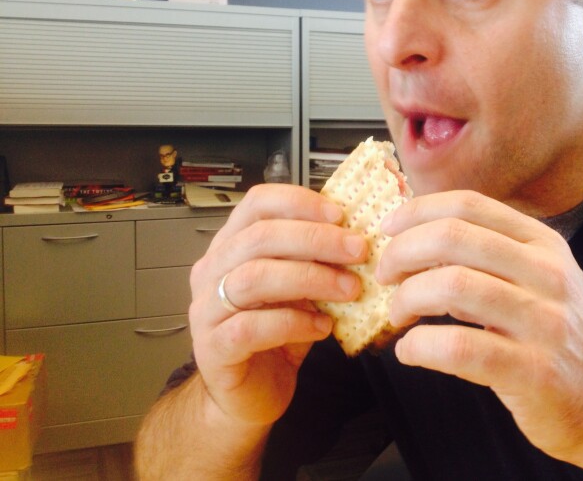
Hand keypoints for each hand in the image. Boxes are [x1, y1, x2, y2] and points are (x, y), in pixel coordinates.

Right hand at [187, 184, 365, 427]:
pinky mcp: (213, 348)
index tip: (341, 215)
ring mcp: (207, 310)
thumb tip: (358, 235)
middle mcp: (212, 271)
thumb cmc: (276, 337)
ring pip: (254, 278)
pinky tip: (322, 327)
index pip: (257, 203)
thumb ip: (315, 260)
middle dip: (316, 239)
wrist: (248, 396)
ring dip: (311, 278)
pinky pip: (251, 326)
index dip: (300, 202)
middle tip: (358, 251)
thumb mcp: (300, 289)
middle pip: (259, 237)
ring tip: (349, 289)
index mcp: (232, 245)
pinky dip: (294, 322)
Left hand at [377, 190, 582, 474]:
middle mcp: (547, 274)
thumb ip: (489, 259)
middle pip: (454, 237)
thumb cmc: (565, 342)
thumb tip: (418, 242)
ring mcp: (544, 322)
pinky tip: (410, 351)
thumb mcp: (541, 283)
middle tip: (384, 274)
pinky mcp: (534, 372)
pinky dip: (420, 347)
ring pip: (453, 286)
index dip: (418, 211)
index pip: (470, 204)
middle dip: (402, 252)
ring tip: (396, 314)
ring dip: (407, 298)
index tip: (388, 230)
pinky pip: (459, 348)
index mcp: (544, 244)